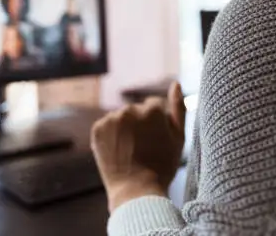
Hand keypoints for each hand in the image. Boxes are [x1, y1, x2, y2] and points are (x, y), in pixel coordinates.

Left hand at [91, 82, 185, 211]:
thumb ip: (178, 108)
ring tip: (130, 151)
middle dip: (139, 124)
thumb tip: (176, 83)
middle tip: (143, 148)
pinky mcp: (97, 128)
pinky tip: (117, 150)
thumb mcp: (178, 138)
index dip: (156, 124)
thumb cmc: (162, 166)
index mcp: (152, 109)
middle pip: (136, 111)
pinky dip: (110, 135)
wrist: (136, 191)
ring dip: (124, 129)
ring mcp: (111, 118)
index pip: (154, 106)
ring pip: (120, 118)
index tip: (155, 141)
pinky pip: (106, 126)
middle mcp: (130, 109)